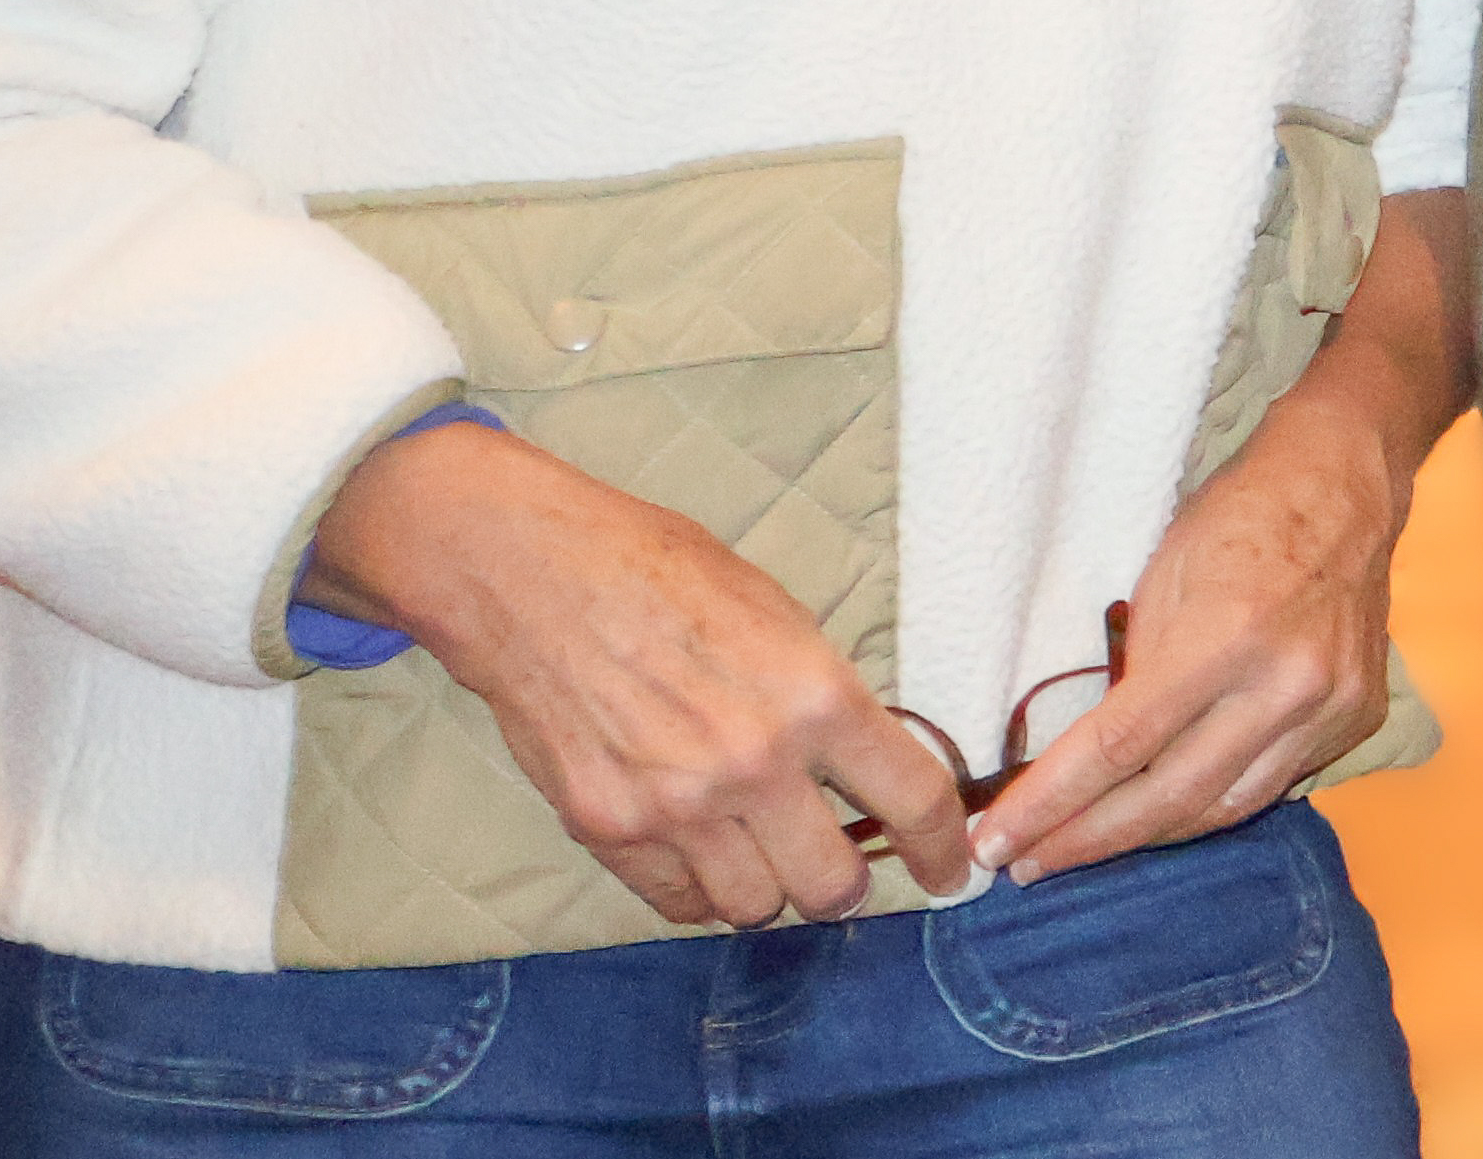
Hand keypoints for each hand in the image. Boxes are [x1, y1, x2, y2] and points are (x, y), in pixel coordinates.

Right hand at [307, 414, 966, 927]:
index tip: (949, 870)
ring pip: (756, 908)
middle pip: (833, 885)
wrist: (533, 575)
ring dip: (769, 888)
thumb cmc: (663, 574)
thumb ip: (826, 699)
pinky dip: (699, 892)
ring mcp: (675, 806)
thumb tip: (871, 768)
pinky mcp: (607, 829)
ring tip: (758, 848)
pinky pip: (678, 904)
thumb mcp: (780, 615)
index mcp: (815, 696)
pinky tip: (699, 852)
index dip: (940, 849)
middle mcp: (751, 764)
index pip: (911, 801)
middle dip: (845, 881)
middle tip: (837, 861)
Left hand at [973, 381, 1410, 881]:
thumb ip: (1135, 671)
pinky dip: (1217, 801)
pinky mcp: (1358, 717)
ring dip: (1151, 835)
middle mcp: (1286, 684)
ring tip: (1090, 846)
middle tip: (1028, 867)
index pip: (1120, 746)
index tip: (995, 843)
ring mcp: (1332, 708)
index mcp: (1227, 635)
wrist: (1347, 484)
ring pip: (1228, 809)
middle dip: (1089, 841)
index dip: (1051, 803)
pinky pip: (1275, 784)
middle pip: (1171, 797)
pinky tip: (1173, 805)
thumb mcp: (1161, 577)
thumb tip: (1087, 759)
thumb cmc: (1239, 515)